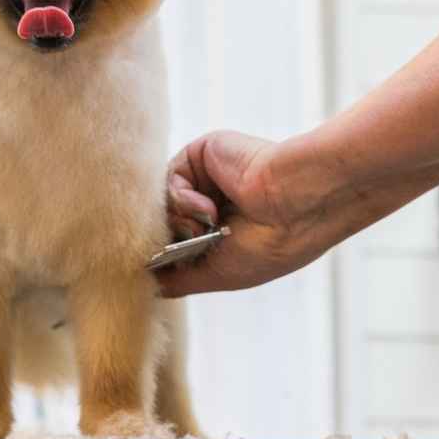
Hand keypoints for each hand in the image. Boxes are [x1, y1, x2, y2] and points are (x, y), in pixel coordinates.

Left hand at [160, 130, 330, 296]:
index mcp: (219, 231)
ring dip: (180, 221)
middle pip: (160, 220)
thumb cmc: (266, 247)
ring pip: (160, 203)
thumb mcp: (216, 274)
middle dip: (170, 238)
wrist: (292, 206)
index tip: (164, 268)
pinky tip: (209, 208)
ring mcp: (204, 179)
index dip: (164, 256)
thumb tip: (145, 283)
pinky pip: (168, 180)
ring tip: (211, 226)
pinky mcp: (199, 155)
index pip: (173, 241)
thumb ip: (177, 279)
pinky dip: (182, 199)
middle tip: (195, 245)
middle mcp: (209, 203)